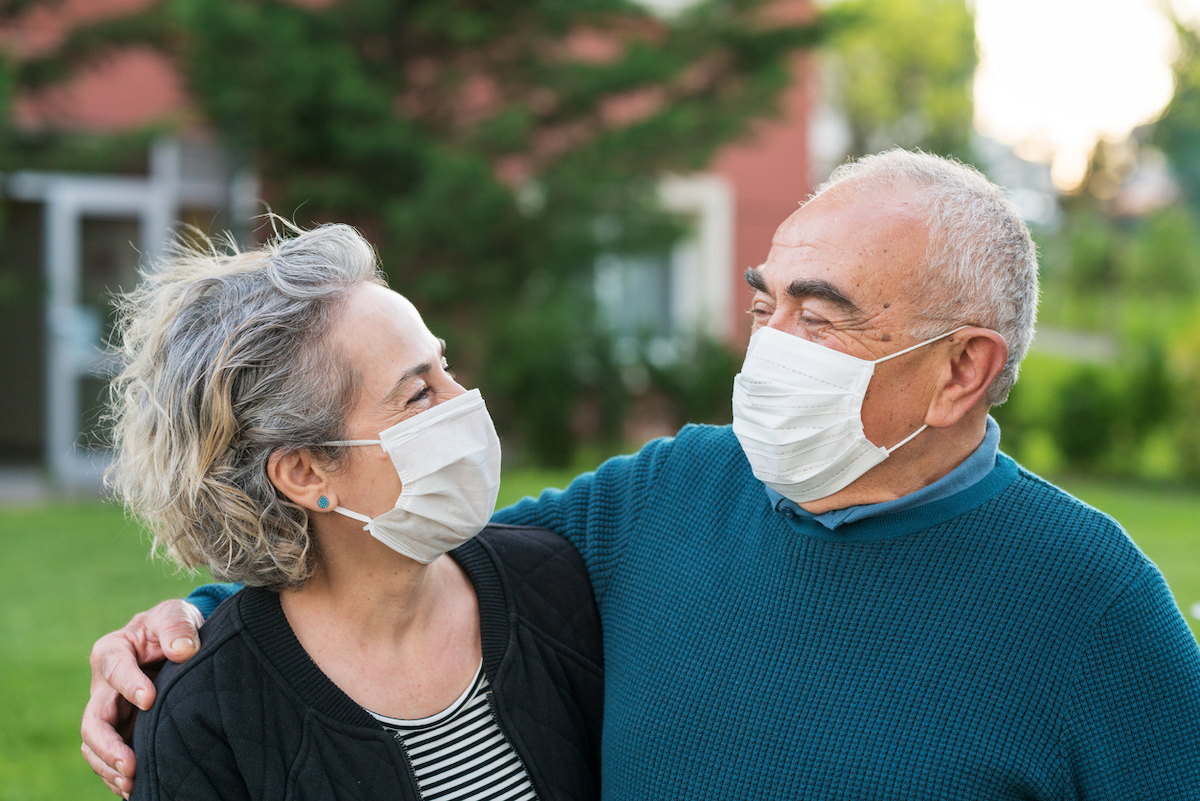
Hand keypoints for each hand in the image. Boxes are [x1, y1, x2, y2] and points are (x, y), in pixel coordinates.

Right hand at [80, 599, 203, 797]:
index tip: (150, 699)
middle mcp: (103, 686)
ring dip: (109, 766)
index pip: (114, 670)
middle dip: (109, 745)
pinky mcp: (121, 730)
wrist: (178, 643)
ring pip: (95, 744)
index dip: (129, 685)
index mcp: (112, 651)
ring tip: (132, 782)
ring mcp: (110, 711)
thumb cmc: (174, 626)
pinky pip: (108, 757)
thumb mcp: (177, 614)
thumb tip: (183, 650)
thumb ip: (177, 627)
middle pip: (94, 719)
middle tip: (130, 764)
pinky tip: (136, 788)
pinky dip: (116, 774)